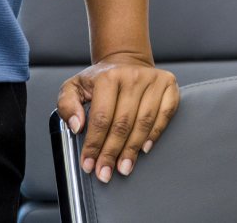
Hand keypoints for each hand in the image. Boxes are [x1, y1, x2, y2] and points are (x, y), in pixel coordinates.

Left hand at [57, 53, 178, 182]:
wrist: (125, 62)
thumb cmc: (99, 80)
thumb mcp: (75, 86)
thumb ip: (67, 104)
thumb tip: (77, 126)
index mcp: (107, 77)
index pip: (101, 117)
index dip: (94, 144)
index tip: (89, 163)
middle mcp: (131, 76)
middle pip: (122, 124)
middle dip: (112, 152)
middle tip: (105, 173)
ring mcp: (152, 80)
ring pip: (143, 123)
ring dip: (132, 149)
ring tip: (123, 167)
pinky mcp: (169, 86)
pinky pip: (165, 115)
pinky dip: (155, 134)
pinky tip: (144, 149)